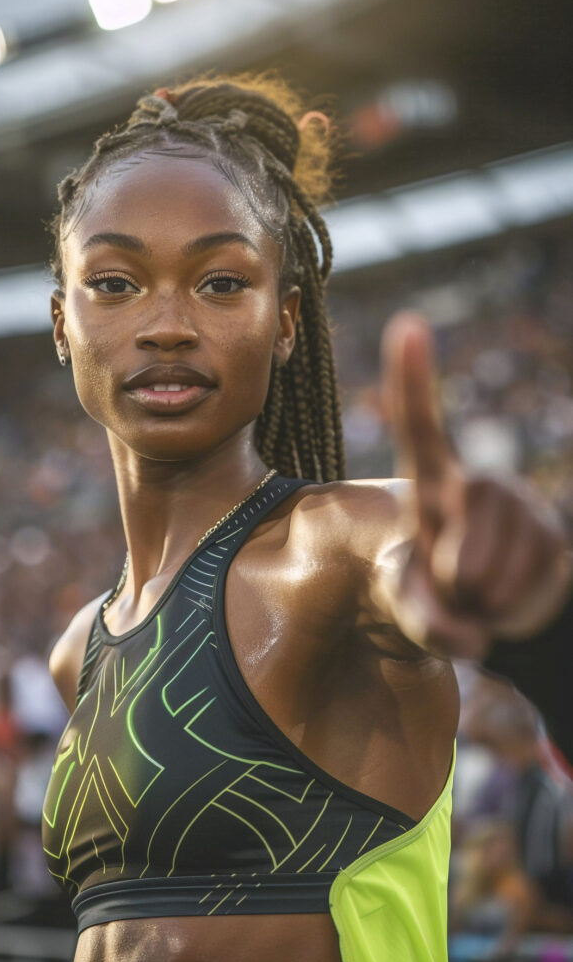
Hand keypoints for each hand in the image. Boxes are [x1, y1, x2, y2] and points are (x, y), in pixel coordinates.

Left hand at [380, 311, 571, 659]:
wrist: (483, 603)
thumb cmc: (428, 591)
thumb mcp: (409, 607)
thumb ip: (424, 620)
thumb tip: (466, 637)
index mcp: (430, 484)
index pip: (420, 428)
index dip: (413, 380)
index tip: (408, 324)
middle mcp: (477, 483)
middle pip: (462, 553)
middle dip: (455, 590)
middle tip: (453, 586)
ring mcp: (519, 504)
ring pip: (495, 572)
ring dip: (485, 600)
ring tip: (479, 588)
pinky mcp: (553, 531)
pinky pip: (532, 583)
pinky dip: (516, 606)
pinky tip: (511, 590)